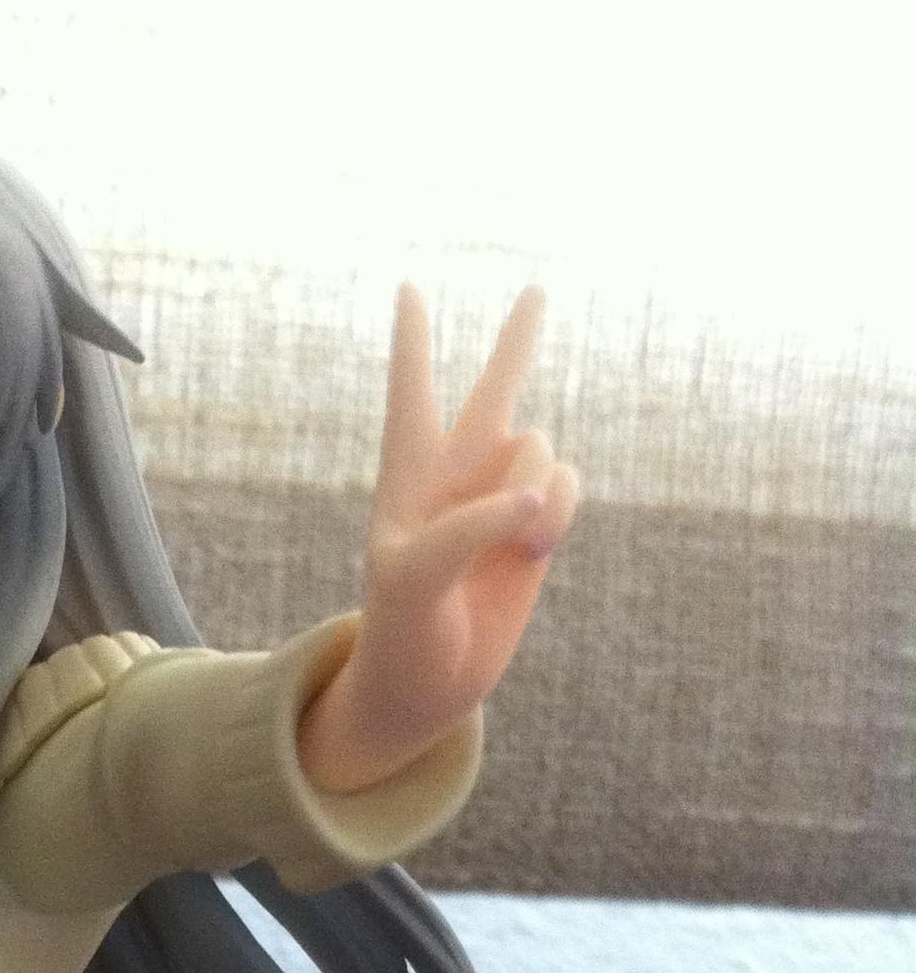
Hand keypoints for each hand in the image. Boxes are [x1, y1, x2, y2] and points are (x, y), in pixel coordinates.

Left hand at [298, 285, 579, 792]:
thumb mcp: (416, 578)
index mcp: (407, 474)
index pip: (411, 393)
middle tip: (536, 291)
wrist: (429, 684)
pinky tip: (537, 545)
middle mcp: (456, 475)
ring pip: (539, 446)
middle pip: (492, 390)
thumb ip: (471, 527)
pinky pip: (568, 484)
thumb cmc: (403, 628)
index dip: (412, 342)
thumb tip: (539, 496)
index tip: (408, 288)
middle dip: (517, 342)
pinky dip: (560, 510)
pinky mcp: (537, 527)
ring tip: (516, 540)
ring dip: (536, 486)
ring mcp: (501, 498)